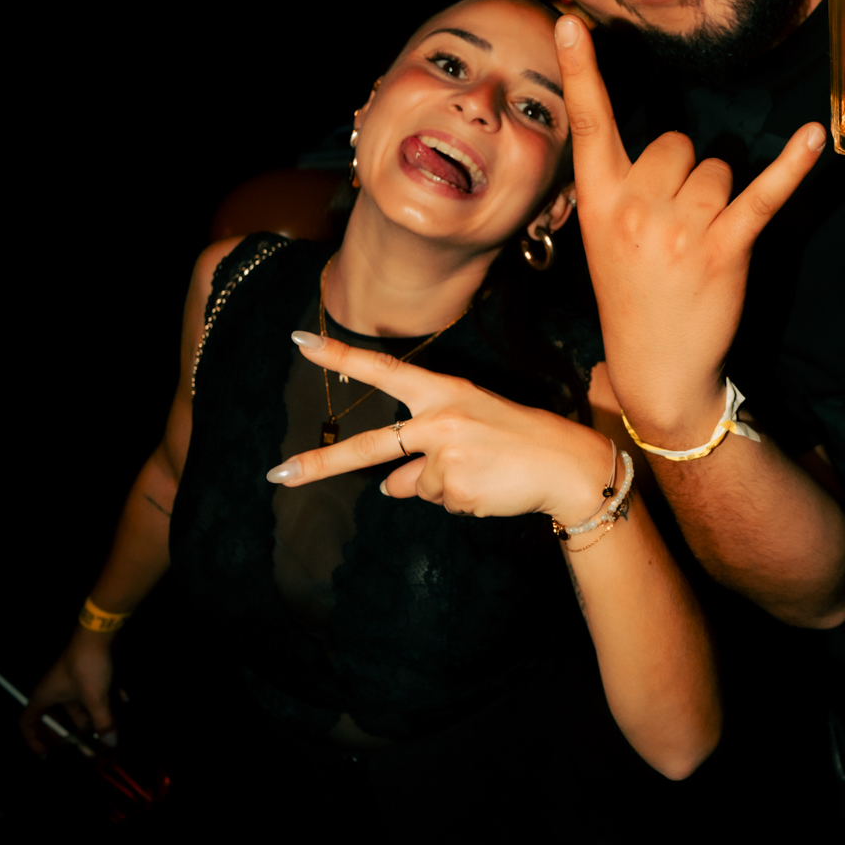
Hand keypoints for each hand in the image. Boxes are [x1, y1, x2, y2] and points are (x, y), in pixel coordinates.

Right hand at [19, 634, 115, 755]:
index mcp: (44, 696)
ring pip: (77, 706)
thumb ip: (103, 722)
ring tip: (106, 732)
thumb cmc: (87, 666)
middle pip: (55, 717)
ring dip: (90, 719)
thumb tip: (111, 743)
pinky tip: (122, 704)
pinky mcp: (85, 673)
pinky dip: (103, 701)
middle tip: (81, 747)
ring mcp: (69, 681)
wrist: (98, 634)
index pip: (26, 722)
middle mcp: (53, 690)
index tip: (46, 754)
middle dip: (68, 733)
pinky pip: (91, 693)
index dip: (33, 740)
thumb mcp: (95, 698)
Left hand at [269, 340, 617, 524]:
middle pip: (369, 447)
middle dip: (321, 464)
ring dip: (442, 487)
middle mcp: (438, 420)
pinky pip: (440, 503)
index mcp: (442, 392)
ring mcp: (445, 456)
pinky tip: (489, 488)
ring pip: (414, 486)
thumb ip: (423, 450)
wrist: (566, 464)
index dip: (339, 355)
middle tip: (277, 475)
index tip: (299, 341)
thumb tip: (388, 484)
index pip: (382, 369)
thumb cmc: (517, 439)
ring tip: (484, 472)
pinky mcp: (456, 489)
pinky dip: (459, 502)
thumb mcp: (469, 427)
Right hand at [553, 13, 824, 443]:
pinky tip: (813, 137)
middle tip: (674, 228)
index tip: (572, 23)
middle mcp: (635, 207)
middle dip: (685, 174)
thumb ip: (623, 185)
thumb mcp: (603, 237)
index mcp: (598, 201)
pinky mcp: (725, 247)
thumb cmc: (633, 294)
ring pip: (718, 166)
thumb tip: (670, 147)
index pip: (588, 125)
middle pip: (677, 143)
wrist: (658, 367)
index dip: (580, 72)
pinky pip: (763, 192)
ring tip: (700, 243)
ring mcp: (681, 228)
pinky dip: (792, 165)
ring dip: (719, 196)